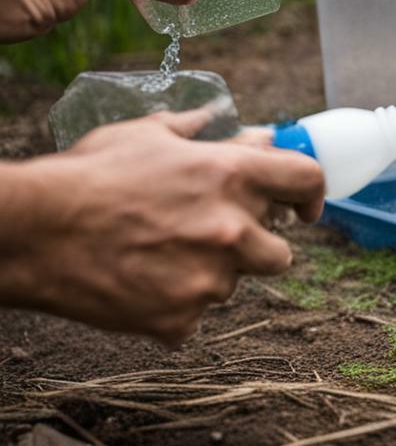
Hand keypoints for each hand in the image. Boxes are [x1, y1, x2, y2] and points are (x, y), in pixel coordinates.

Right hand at [0, 109, 323, 343]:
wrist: (35, 231)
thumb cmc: (89, 175)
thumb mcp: (148, 135)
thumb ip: (203, 134)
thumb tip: (242, 127)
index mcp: (234, 176)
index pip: (308, 181)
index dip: (311, 196)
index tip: (304, 209)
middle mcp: (233, 229)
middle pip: (280, 252)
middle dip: (252, 246)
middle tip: (208, 237)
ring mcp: (210, 279)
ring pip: (233, 284)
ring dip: (210, 274)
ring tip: (158, 255)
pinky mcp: (181, 318)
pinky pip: (193, 317)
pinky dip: (172, 305)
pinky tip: (137, 282)